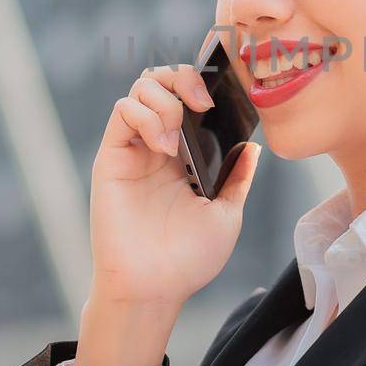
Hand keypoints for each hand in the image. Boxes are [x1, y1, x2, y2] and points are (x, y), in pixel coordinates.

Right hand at [88, 61, 261, 309]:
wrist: (154, 288)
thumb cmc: (189, 259)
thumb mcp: (227, 214)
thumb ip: (237, 178)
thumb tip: (253, 148)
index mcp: (187, 154)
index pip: (188, 97)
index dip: (204, 85)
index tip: (225, 96)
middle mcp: (159, 145)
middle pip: (162, 80)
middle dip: (184, 77)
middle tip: (203, 104)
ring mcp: (134, 148)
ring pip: (141, 87)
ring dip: (166, 99)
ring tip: (178, 138)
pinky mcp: (112, 156)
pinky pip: (122, 110)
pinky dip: (146, 114)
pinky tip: (164, 145)